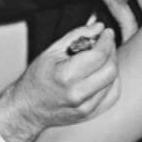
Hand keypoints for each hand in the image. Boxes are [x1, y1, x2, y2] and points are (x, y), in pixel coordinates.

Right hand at [0, 24, 119, 141]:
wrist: (27, 110)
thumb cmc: (36, 79)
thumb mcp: (51, 51)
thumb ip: (77, 35)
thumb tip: (99, 27)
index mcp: (65, 77)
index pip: (99, 56)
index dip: (107, 40)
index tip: (107, 32)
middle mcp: (78, 95)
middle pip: (111, 70)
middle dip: (111, 52)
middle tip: (105, 43)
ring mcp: (86, 108)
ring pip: (114, 81)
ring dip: (110, 65)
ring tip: (98, 59)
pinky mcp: (91, 114)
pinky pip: (113, 94)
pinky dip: (111, 81)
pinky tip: (99, 74)